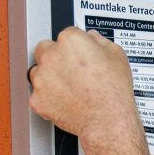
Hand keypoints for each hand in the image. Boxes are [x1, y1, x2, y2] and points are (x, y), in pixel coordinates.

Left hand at [28, 27, 141, 148]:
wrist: (107, 119)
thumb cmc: (113, 91)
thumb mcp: (117, 55)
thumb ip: (100, 41)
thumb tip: (93, 39)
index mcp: (70, 40)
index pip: (67, 34)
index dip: (76, 46)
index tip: (81, 55)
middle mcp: (51, 55)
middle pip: (45, 49)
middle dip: (56, 57)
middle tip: (71, 70)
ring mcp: (41, 78)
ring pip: (38, 71)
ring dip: (49, 76)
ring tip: (69, 88)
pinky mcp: (37, 99)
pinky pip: (38, 95)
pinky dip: (48, 98)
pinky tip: (65, 101)